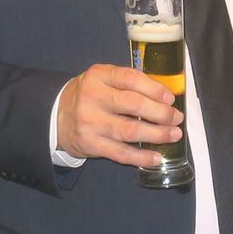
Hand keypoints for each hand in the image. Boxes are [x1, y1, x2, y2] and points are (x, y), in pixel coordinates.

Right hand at [57, 63, 182, 166]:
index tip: (170, 98)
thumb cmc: (88, 95)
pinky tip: (157, 157)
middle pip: (133, 105)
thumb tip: (164, 95)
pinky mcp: (91, 145)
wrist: (56, 116)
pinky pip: (121, 154)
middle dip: (161, 113)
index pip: (130, 79)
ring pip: (130, 131)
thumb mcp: (102, 79)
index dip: (155, 89)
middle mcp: (93, 98)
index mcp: (98, 76)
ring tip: (174, 134)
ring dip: (157, 135)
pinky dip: (142, 157)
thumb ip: (127, 82)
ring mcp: (91, 123)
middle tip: (176, 118)